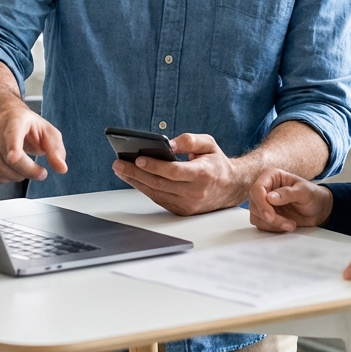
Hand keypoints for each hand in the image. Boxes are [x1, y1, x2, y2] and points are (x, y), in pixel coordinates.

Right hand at [0, 104, 67, 182]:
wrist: (6, 119)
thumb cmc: (29, 127)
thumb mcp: (49, 134)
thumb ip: (56, 150)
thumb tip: (61, 168)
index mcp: (16, 119)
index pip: (13, 133)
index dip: (13, 146)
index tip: (13, 157)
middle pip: (9, 160)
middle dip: (28, 171)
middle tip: (40, 172)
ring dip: (16, 176)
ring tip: (24, 169)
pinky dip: (1, 179)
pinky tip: (10, 171)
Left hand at [112, 133, 244, 215]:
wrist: (231, 187)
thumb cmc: (217, 163)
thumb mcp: (208, 143)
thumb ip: (188, 140)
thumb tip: (168, 143)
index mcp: (204, 174)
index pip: (175, 171)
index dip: (155, 166)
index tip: (138, 158)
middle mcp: (196, 192)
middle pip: (160, 183)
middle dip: (136, 173)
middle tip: (119, 163)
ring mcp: (189, 204)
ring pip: (156, 193)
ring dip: (135, 182)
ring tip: (120, 170)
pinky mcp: (183, 211)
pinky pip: (159, 199)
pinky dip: (145, 189)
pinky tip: (134, 179)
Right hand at [248, 168, 333, 231]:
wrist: (318, 210)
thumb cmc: (313, 196)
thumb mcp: (305, 192)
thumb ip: (288, 193)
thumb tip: (270, 197)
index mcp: (271, 176)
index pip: (256, 189)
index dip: (261, 204)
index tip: (271, 216)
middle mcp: (264, 188)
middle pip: (255, 205)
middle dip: (271, 218)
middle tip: (288, 224)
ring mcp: (263, 202)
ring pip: (256, 216)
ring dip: (273, 224)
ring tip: (291, 224)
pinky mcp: (264, 214)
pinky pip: (260, 224)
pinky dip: (272, 228)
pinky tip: (285, 225)